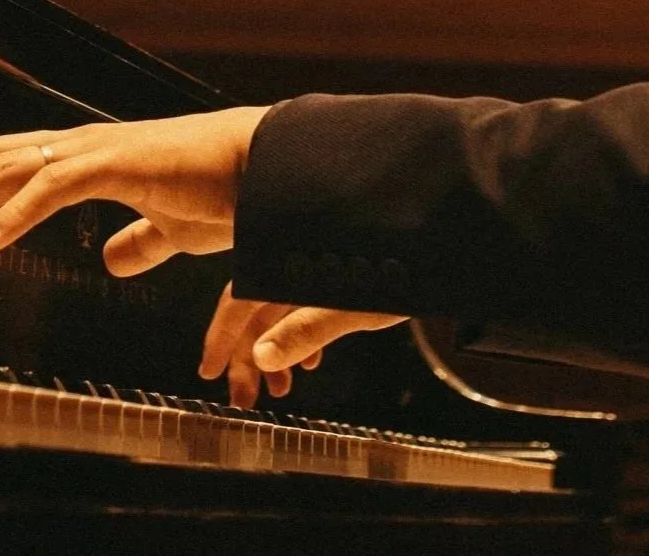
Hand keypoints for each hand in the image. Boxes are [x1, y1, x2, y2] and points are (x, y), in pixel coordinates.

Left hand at [0, 106, 269, 274]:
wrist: (274, 175)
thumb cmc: (231, 197)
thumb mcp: (175, 230)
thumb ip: (142, 241)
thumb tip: (112, 258)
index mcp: (89, 158)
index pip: (4, 162)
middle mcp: (82, 146)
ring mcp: (98, 150)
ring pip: (5, 166)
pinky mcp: (120, 164)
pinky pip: (53, 184)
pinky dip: (15, 211)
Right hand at [202, 284, 408, 407]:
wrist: (439, 248)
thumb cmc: (400, 273)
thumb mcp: (352, 308)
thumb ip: (306, 331)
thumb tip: (262, 359)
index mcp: (289, 266)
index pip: (240, 301)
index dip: (221, 338)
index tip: (209, 371)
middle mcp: (295, 266)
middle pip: (258, 314)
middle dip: (248, 360)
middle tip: (243, 400)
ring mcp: (314, 273)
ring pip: (281, 316)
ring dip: (275, 355)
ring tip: (278, 392)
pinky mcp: (336, 281)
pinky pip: (305, 311)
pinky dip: (302, 341)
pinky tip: (308, 364)